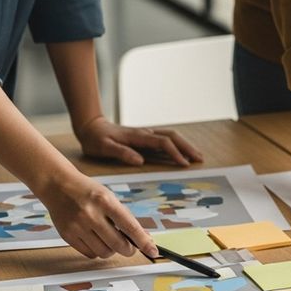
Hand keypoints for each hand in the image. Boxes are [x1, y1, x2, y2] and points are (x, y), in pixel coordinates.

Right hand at [37, 171, 157, 258]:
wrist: (57, 185)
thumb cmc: (88, 191)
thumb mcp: (109, 198)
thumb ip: (126, 218)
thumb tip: (144, 239)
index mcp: (105, 201)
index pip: (130, 227)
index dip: (144, 242)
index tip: (153, 251)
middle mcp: (90, 214)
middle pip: (118, 245)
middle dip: (128, 249)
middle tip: (129, 247)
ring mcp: (77, 226)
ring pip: (104, 252)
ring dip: (112, 250)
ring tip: (108, 239)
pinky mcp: (67, 235)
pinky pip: (90, 254)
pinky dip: (97, 251)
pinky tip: (95, 239)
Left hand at [75, 116, 202, 166]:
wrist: (90, 127)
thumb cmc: (95, 139)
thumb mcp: (103, 147)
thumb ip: (121, 153)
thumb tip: (140, 160)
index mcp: (137, 137)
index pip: (162, 143)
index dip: (174, 153)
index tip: (184, 164)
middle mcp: (145, 134)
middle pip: (172, 136)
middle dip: (187, 147)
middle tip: (200, 159)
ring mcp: (146, 135)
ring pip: (171, 136)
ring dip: (185, 145)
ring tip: (197, 157)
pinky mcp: (145, 138)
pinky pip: (166, 140)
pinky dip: (178, 145)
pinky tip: (183, 153)